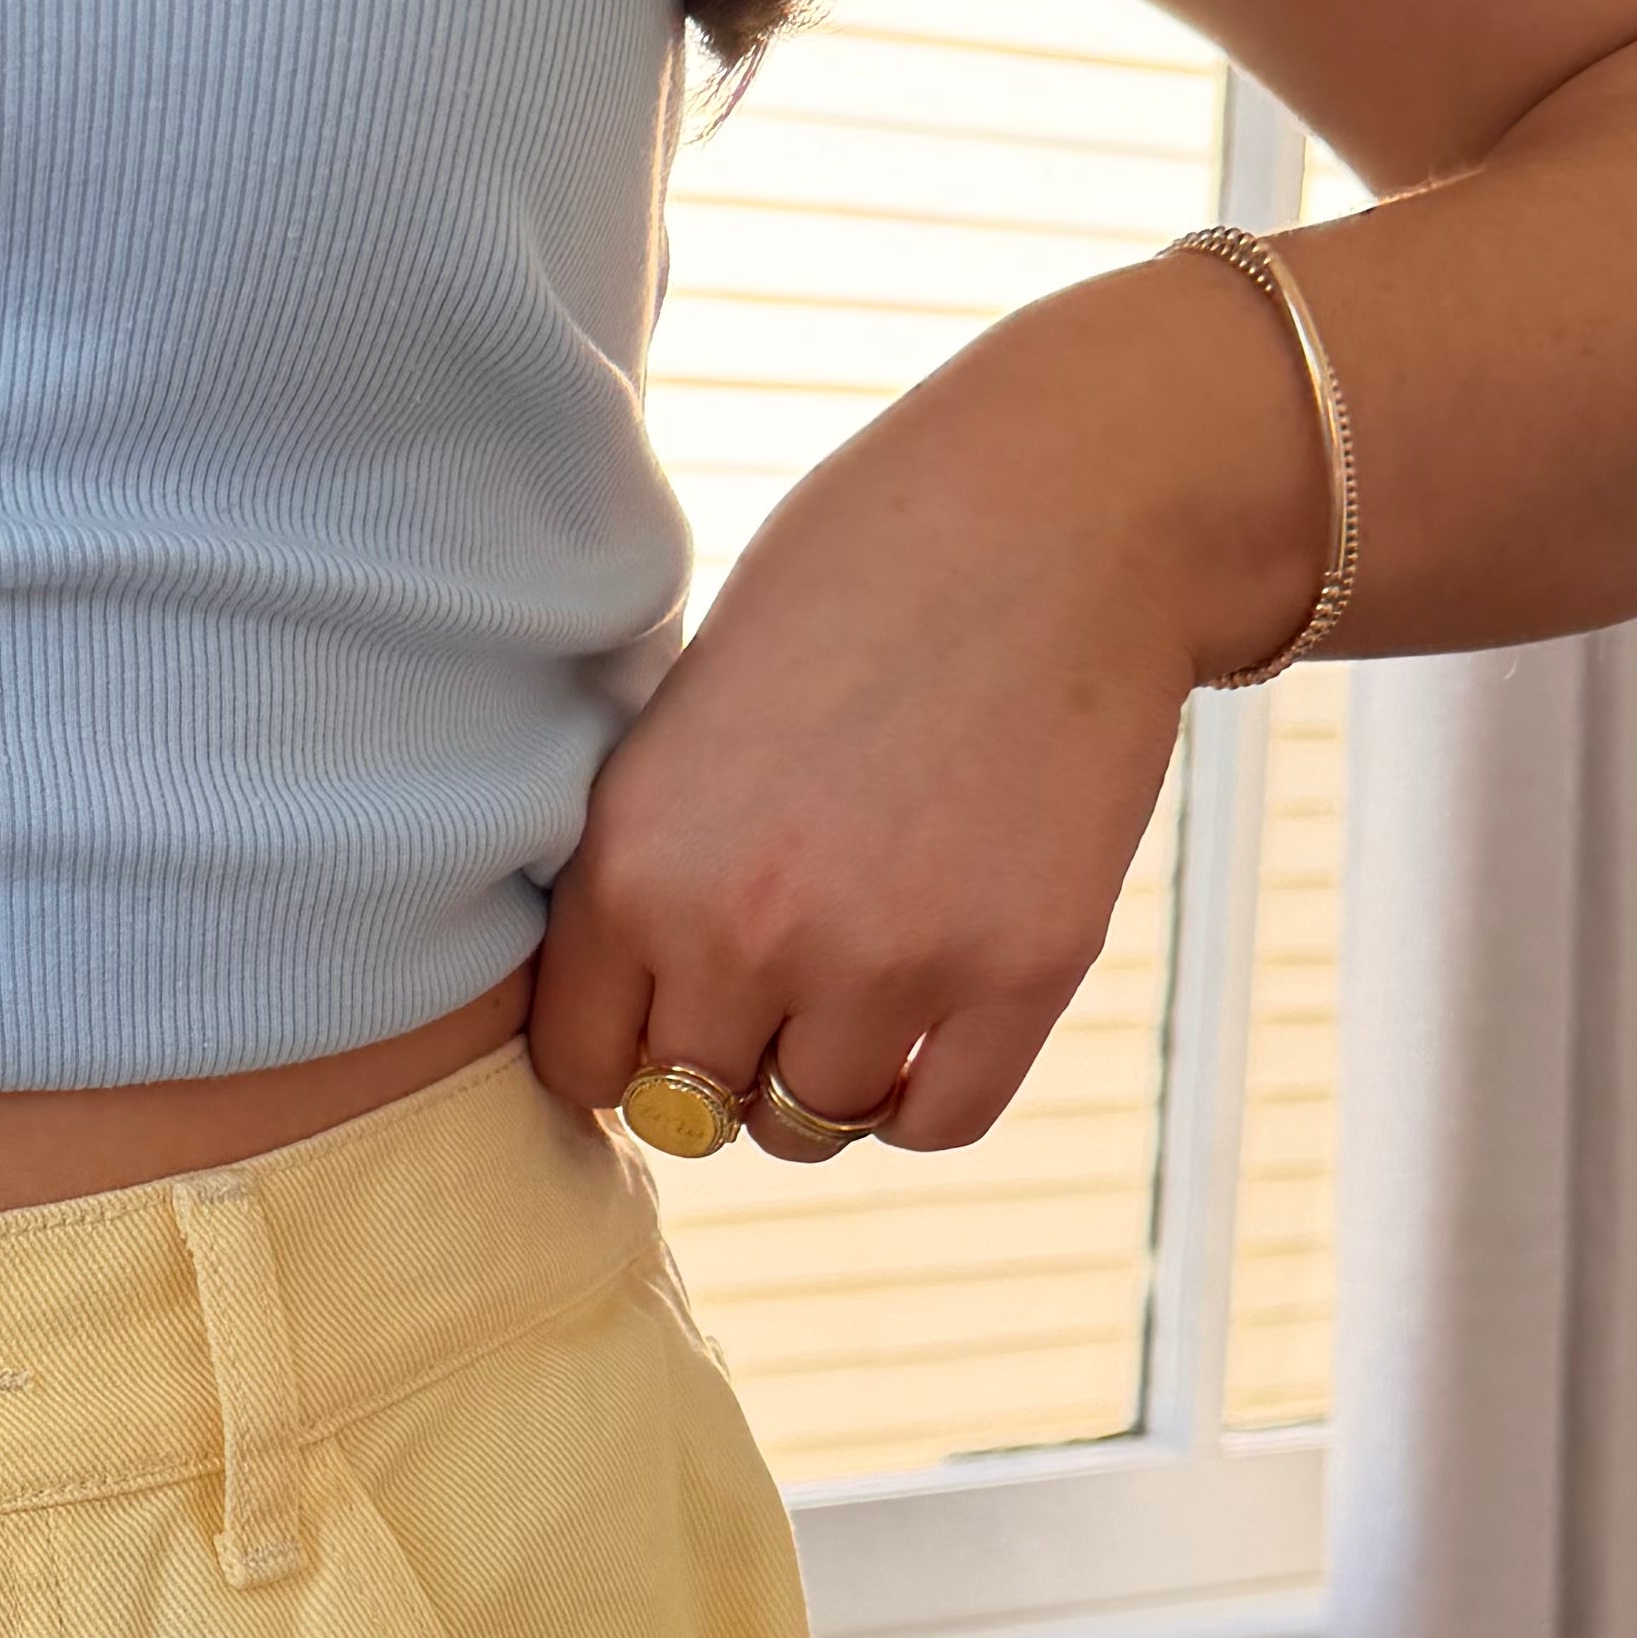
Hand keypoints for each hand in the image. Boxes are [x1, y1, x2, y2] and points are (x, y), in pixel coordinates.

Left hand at [527, 268, 1316, 1154]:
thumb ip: (647, 866)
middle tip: (771, 984)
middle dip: (722, 1056)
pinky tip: (928, 1020)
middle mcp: (742, 931)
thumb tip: (624, 1016)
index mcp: (633, 861)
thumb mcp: (684, 717)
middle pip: (692, 1104)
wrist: (1058, 513)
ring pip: (811, 1124)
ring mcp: (887, 961)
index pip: (578, 1063)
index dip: (621, 1045)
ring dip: (826, 1076)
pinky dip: (924, 1095)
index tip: (663, 1009)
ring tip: (857, 981)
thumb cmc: (856, 587)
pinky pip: (937, 1122)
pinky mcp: (1021, 968)